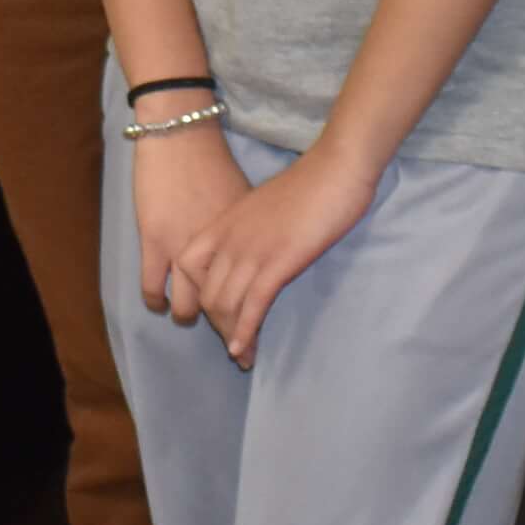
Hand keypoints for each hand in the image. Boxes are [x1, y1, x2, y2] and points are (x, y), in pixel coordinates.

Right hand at [130, 128, 247, 318]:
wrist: (181, 135)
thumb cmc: (213, 162)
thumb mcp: (243, 202)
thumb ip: (247, 235)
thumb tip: (254, 257)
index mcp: (244, 242)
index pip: (252, 294)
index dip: (251, 319)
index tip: (252, 336)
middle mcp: (218, 252)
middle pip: (223, 307)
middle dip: (225, 327)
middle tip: (224, 333)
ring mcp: (184, 248)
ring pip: (189, 306)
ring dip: (190, 316)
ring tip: (190, 316)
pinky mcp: (155, 242)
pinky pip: (154, 288)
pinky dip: (157, 302)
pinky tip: (161, 304)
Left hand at [169, 142, 378, 368]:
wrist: (336, 168)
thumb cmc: (310, 185)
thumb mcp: (266, 207)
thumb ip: (252, 230)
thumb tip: (254, 253)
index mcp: (224, 222)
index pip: (187, 266)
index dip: (195, 293)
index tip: (215, 311)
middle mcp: (230, 238)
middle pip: (207, 293)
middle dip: (218, 325)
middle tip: (236, 345)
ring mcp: (252, 249)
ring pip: (226, 303)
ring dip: (232, 335)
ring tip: (244, 357)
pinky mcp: (278, 261)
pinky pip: (252, 304)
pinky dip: (245, 330)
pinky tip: (243, 349)